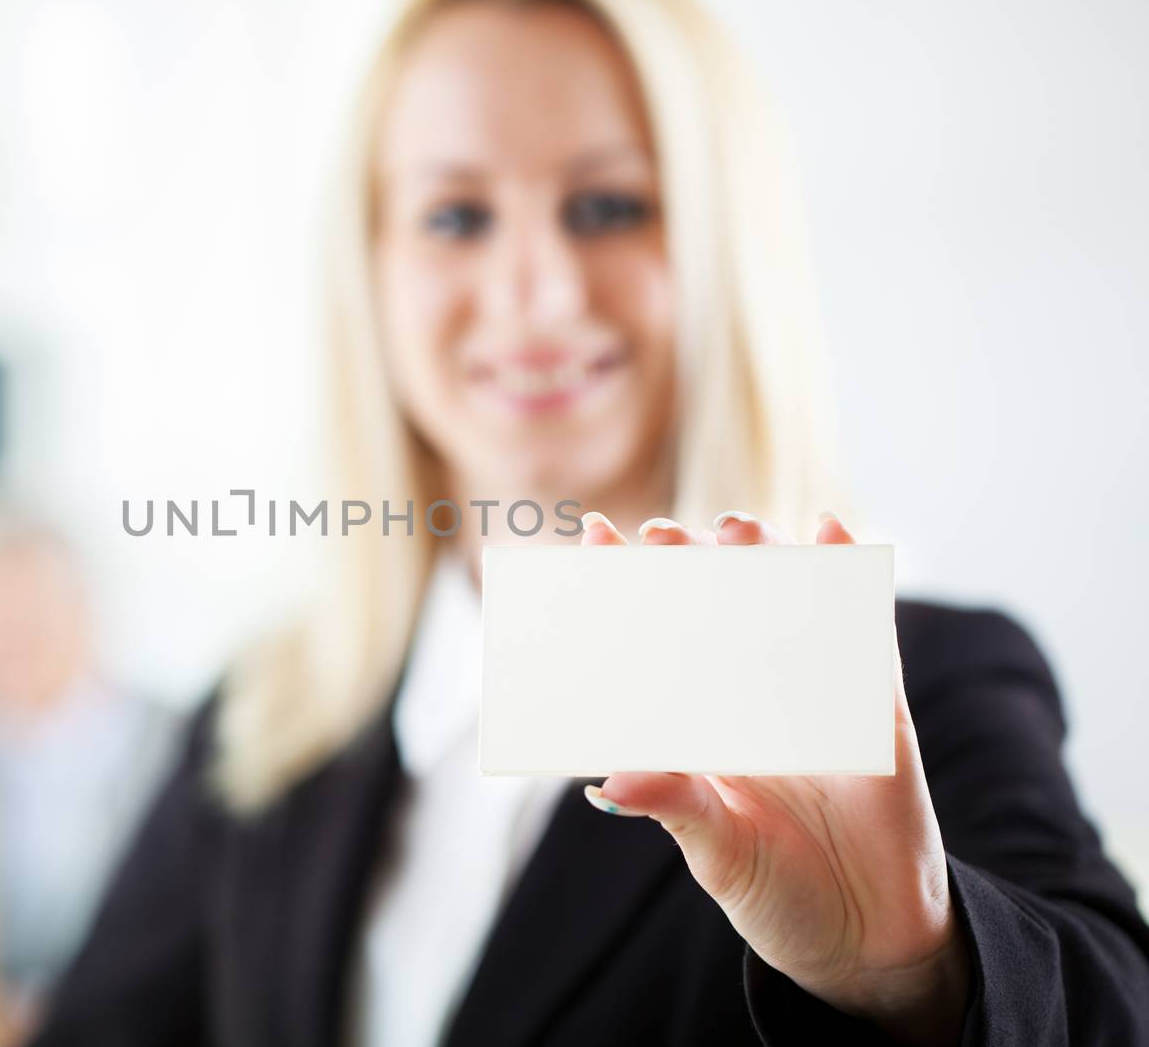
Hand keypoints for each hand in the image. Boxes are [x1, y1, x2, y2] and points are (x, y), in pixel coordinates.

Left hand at [578, 511, 969, 1046]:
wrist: (869, 936)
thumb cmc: (779, 893)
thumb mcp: (718, 850)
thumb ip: (674, 805)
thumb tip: (611, 780)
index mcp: (701, 725)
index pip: (656, 642)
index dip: (625, 592)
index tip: (591, 540)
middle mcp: (751, 699)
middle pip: (717, 609)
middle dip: (688, 565)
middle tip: (663, 534)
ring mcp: (815, 696)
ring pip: (786, 606)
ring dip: (763, 560)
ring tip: (737, 528)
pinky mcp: (875, 707)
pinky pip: (863, 634)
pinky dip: (851, 583)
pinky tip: (829, 532)